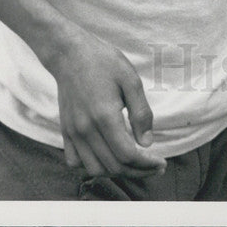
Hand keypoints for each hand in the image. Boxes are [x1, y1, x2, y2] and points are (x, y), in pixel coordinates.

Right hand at [47, 32, 166, 177]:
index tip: (161, 163)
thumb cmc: (104, 62)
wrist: (70, 54)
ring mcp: (73, 132)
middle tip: (155, 166)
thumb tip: (147, 143)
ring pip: (94, 169)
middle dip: (138, 171)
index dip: (147, 164)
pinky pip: (75, 162)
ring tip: (134, 164)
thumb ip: (141, 112)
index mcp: (105, 116)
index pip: (127, 155)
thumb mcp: (131, 80)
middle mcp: (86, 129)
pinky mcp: (65, 131)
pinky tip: (108, 158)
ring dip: (116, 172)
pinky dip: (92, 167)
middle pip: (113, 166)